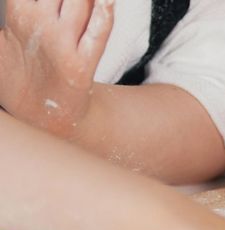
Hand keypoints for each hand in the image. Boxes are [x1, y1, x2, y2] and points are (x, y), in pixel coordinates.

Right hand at [0, 0, 112, 135]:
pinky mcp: (82, 65)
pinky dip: (104, 15)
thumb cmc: (21, 71)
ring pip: (79, 1)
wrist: (41, 116)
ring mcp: (61, 44)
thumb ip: (16, 5)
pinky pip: (97, 34)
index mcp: (18, 12)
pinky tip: (107, 0)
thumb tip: (21, 3)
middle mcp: (40, 24)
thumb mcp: (1, 37)